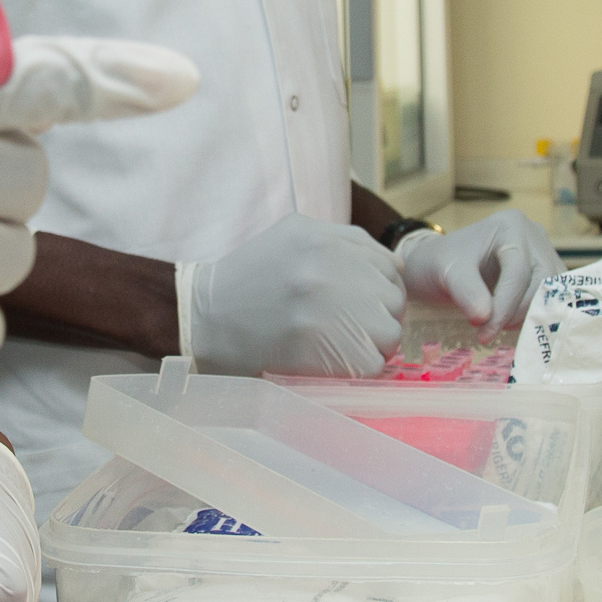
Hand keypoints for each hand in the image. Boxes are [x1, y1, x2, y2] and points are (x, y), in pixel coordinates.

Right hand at [179, 213, 402, 377]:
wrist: (205, 317)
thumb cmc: (252, 275)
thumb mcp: (294, 234)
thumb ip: (348, 241)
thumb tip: (396, 265)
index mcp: (322, 239)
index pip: (390, 267)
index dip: (382, 287)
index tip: (365, 300)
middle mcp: (327, 270)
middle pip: (394, 300)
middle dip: (380, 314)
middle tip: (355, 324)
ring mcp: (324, 311)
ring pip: (389, 333)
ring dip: (374, 342)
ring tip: (348, 342)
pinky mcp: (318, 350)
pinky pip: (371, 364)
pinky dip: (360, 366)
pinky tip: (338, 360)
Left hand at [396, 209, 565, 333]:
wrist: (441, 265)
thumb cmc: (442, 262)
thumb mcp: (447, 272)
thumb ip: (466, 291)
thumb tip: (484, 317)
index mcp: (511, 225)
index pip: (518, 270)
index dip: (505, 305)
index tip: (485, 331)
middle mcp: (533, 235)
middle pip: (541, 281)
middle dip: (518, 312)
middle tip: (490, 330)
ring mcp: (543, 254)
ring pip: (549, 293)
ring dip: (527, 316)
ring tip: (496, 326)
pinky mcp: (545, 274)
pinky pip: (549, 299)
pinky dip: (531, 316)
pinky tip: (507, 323)